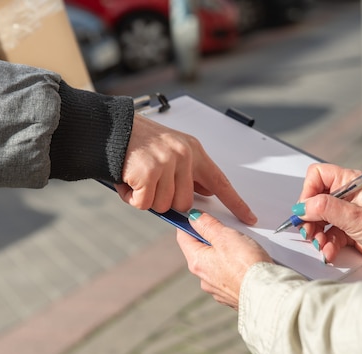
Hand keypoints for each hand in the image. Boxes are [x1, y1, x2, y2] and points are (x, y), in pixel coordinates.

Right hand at [115, 114, 256, 224]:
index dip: (235, 202)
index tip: (249, 217)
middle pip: (185, 204)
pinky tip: (127, 180)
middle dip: (166, 200)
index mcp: (194, 151)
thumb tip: (207, 192)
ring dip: (146, 198)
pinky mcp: (148, 172)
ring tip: (137, 178)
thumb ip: (190, 171)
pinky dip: (132, 197)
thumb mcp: (173, 150)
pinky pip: (144, 203)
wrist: (111, 128)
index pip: (220, 181)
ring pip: (164, 206)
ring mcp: (166, 163)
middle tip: (150, 183)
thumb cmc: (140, 141)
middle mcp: (184, 156)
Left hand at [176, 210, 271, 309]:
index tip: (196, 214)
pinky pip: (229, 275)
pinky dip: (235, 267)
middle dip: (211, 238)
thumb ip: (208, 225)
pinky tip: (248, 263)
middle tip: (227, 230)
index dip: (188, 222)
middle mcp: (203, 278)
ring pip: (216, 263)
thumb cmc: (247, 266)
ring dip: (225, 253)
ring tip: (243, 248)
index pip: (183, 237)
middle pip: (201, 250)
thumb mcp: (225, 236)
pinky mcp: (232, 294)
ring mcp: (217, 288)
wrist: (268, 294)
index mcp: (197, 262)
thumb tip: (194, 218)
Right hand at [297, 163, 361, 272]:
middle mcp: (346, 196)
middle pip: (314, 201)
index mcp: (350, 183)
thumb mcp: (355, 217)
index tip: (306, 210)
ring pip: (319, 220)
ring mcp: (346, 214)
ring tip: (322, 245)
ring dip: (317, 235)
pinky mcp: (348, 231)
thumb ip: (325, 209)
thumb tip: (302, 207)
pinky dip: (327, 245)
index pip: (317, 176)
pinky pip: (328, 235)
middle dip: (310, 219)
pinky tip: (330, 252)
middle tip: (310, 232)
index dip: (308, 192)